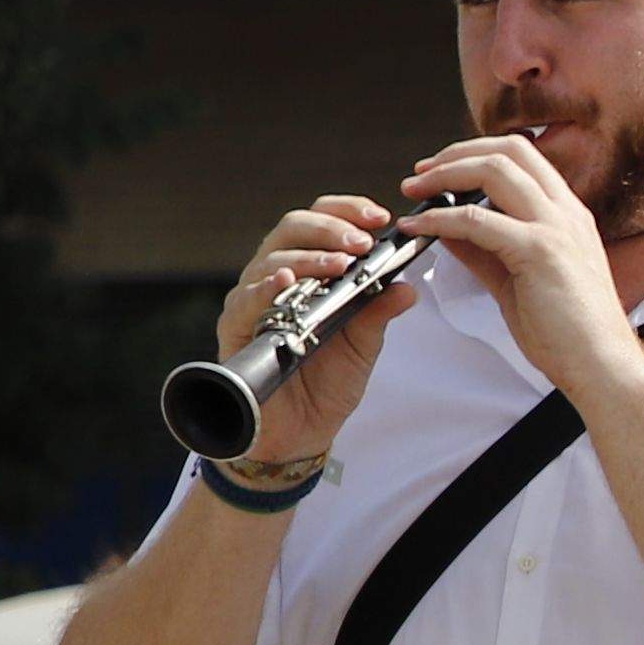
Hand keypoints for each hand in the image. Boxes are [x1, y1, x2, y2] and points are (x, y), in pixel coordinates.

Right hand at [211, 191, 417, 470]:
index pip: (319, 222)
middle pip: (291, 228)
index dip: (347, 211)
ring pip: (270, 257)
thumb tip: (408, 285)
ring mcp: (252, 300)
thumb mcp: (363, 345)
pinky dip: (265, 287)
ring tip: (341, 265)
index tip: (381, 217)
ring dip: (310, 256)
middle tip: (362, 242)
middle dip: (330, 228)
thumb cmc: (327, 384)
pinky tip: (285, 281)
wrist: (300, 434)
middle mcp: (276, 277)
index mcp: (308, 272)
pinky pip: (245, 300)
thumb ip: (378, 312)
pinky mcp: (235, 328)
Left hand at [399, 129, 643, 417]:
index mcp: (568, 216)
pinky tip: (419, 227)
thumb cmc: (570, 334)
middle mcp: (565, 213)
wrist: (602, 367)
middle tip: (421, 174)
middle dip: (456, 154)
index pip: (523, 157)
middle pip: (508, 150)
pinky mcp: (539, 251)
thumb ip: (485, 251)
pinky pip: (477, 219)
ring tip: (414, 192)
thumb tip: (448, 229)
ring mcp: (555, 228)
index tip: (441, 170)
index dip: (477, 153)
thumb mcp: (519, 280)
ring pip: (494, 169)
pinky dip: (440, 218)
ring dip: (444, 174)